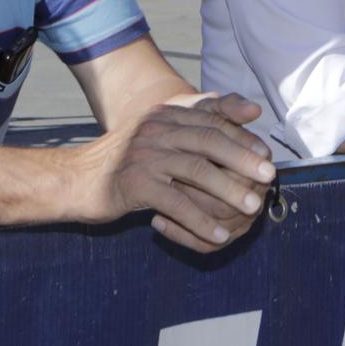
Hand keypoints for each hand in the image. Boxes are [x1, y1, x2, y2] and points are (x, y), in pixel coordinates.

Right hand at [77, 92, 276, 252]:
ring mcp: (144, 154)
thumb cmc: (127, 160)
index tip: (265, 154)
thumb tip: (252, 112)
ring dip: (229, 190)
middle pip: (210, 140)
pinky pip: (176, 202)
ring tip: (252, 206)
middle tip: (268, 177)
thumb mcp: (160, 135)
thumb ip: (199, 122)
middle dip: (243, 159)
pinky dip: (200, 220)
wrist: (76, 179)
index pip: (212, 119)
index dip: (242, 136)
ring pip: (197, 170)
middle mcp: (156, 127)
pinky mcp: (134, 183)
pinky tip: (218, 233)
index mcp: (166, 113)